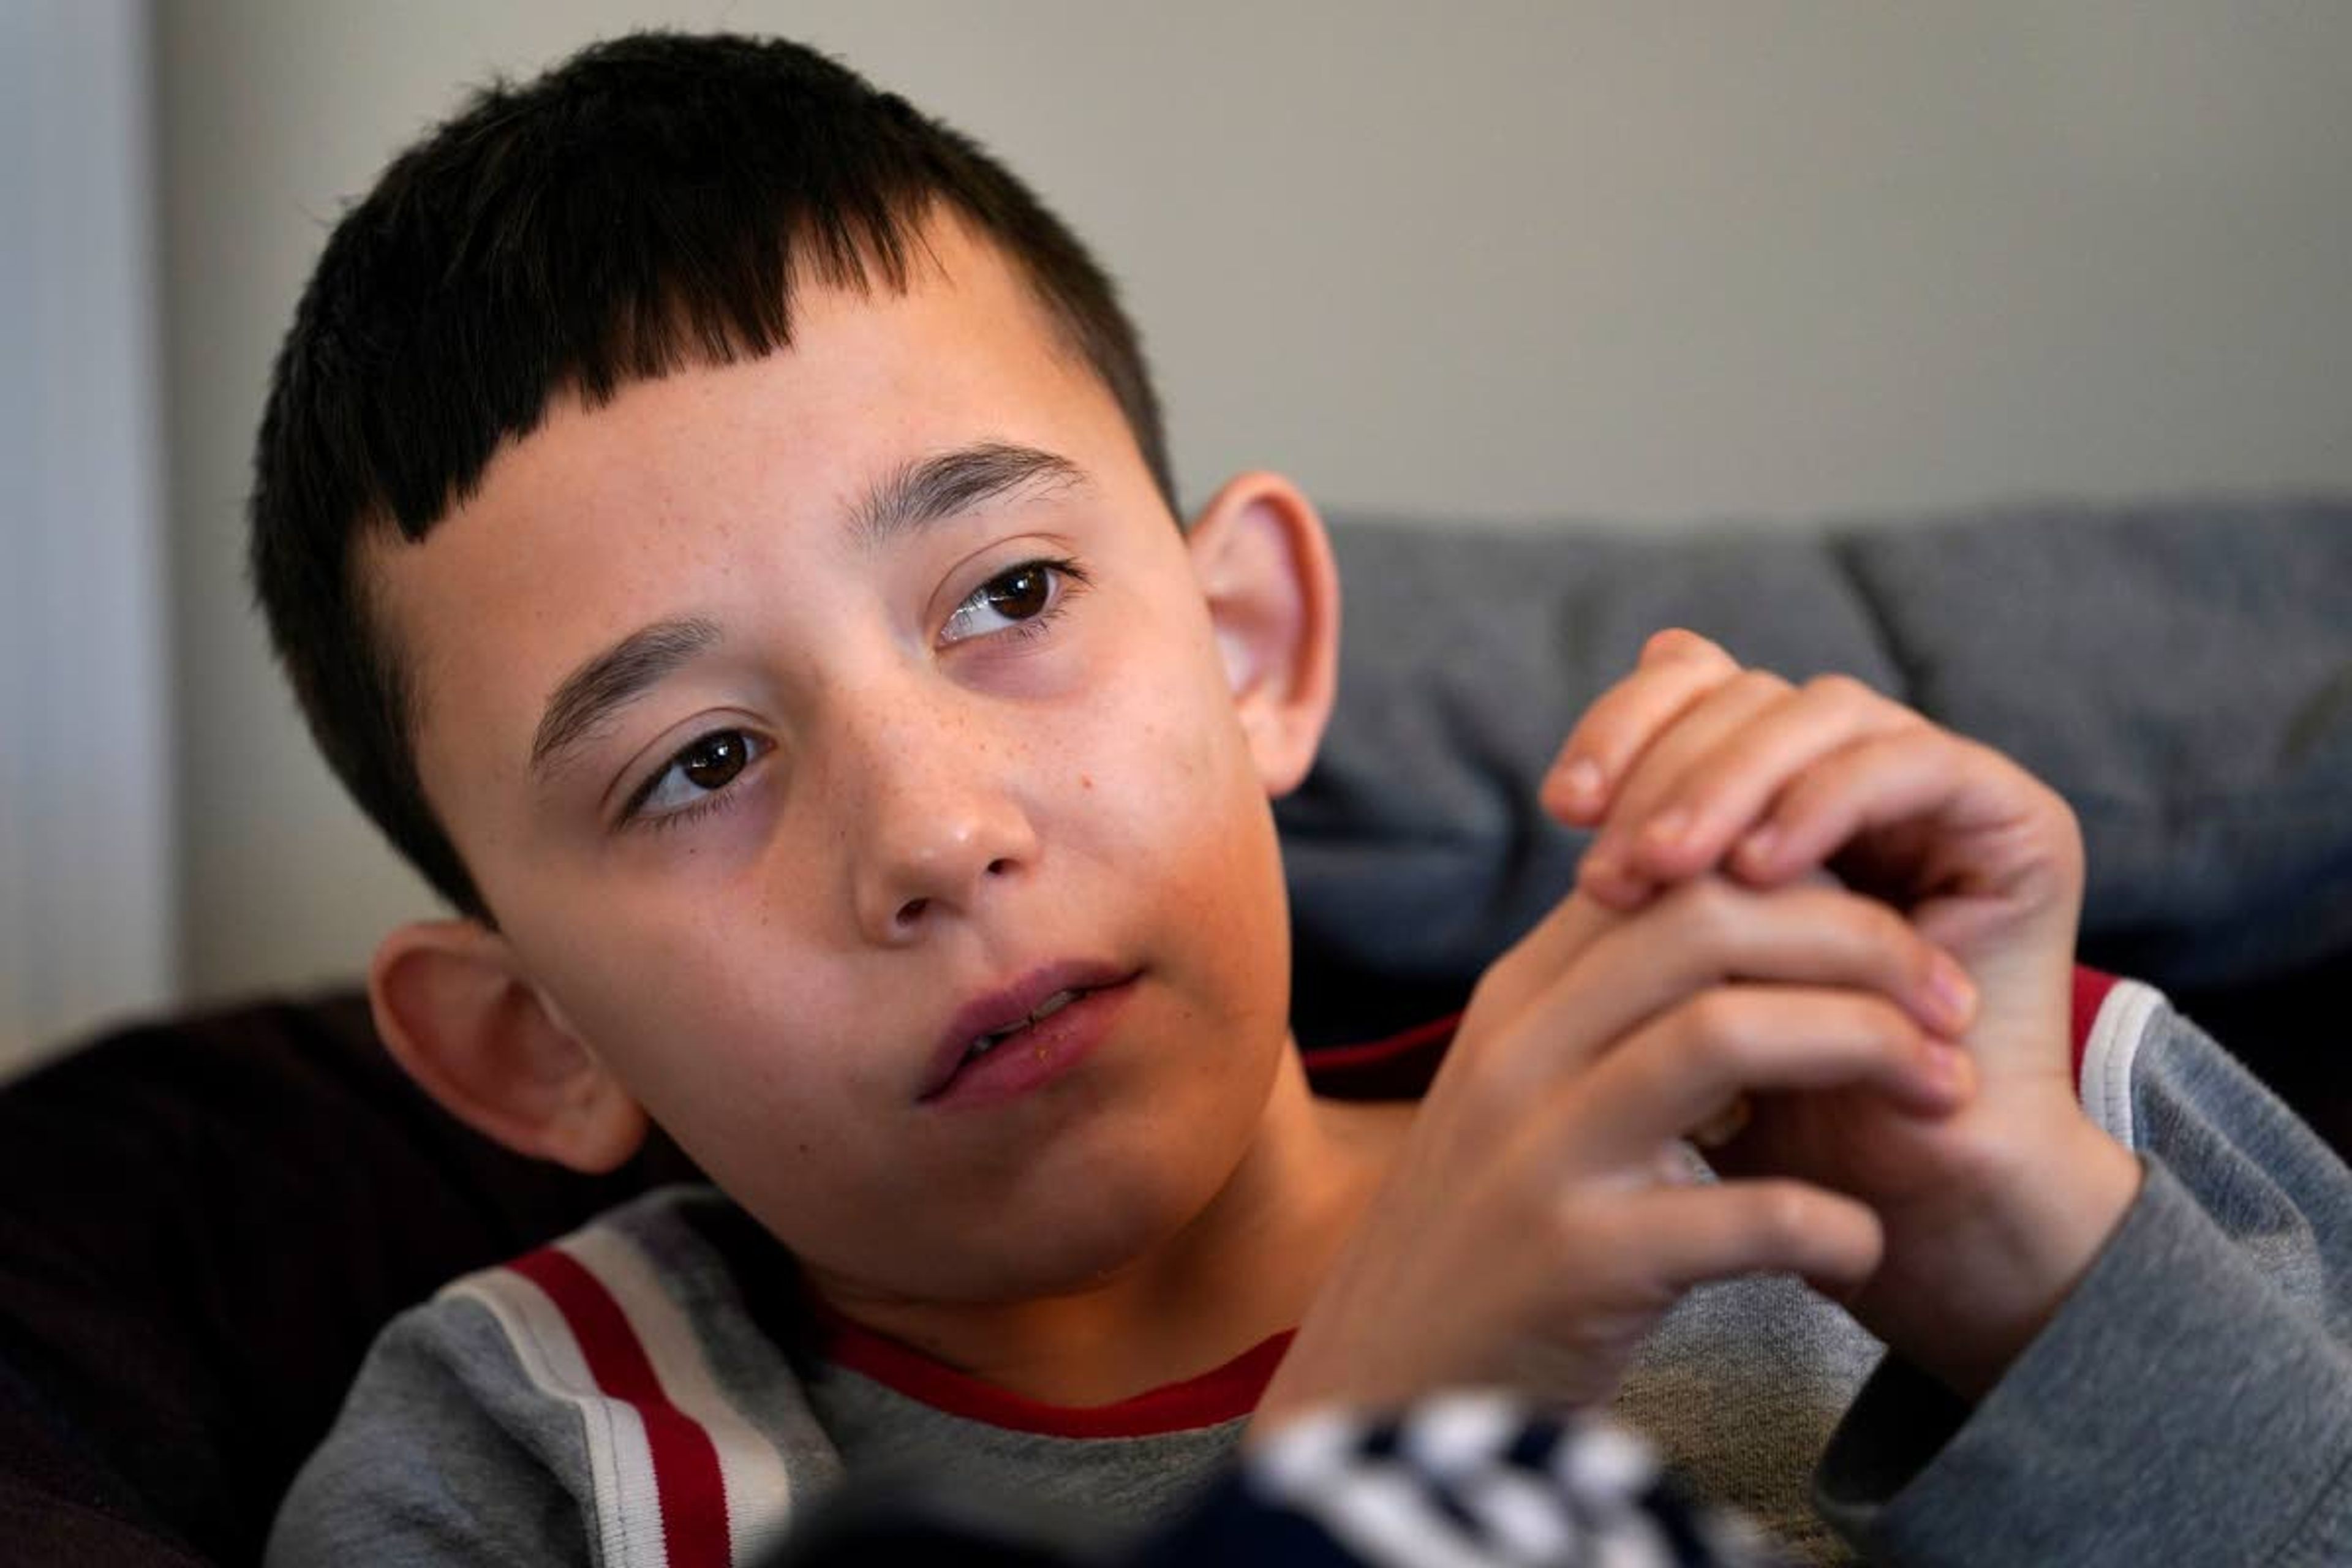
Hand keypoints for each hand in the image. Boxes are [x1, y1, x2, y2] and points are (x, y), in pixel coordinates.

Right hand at [1256, 870, 1971, 1432]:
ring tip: (1944, 1094)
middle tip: (1952, 1005)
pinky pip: (1746, 1216)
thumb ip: (1617, 1007)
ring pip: (1726, 1032)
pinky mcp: (1578, 1263)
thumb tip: (1762, 918)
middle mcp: (1518, 1053)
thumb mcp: (1530, 1091)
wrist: (1391, 1384)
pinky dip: (1835, 1223)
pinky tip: (1863, 1244)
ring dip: (1867, 1047)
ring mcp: (1540, 1153)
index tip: (1897, 937)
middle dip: (1862, 944)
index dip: (1805, 879)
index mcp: (1518, 998)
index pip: (1672, 871)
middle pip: (1709, 921)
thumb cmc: (1496, 1232)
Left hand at [1544, 629, 2140, 1395]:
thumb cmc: (1769, 1093)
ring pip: (1821, 713)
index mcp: (1780, 782)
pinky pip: (1908, 763)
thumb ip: (1643, 873)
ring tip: (1668, 867)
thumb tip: (1562, 785)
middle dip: (1667, 766)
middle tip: (1610, 859)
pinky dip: (1823, 804)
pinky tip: (1759, 869)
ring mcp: (1943, 784)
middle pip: (1751, 694)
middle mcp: (1862, 765)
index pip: (1696, 690)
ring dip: (1731, 785)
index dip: (1625, 726)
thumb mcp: (1674, 964)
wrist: (1896, 1192)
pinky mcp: (2014, 815)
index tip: (1560, 805)